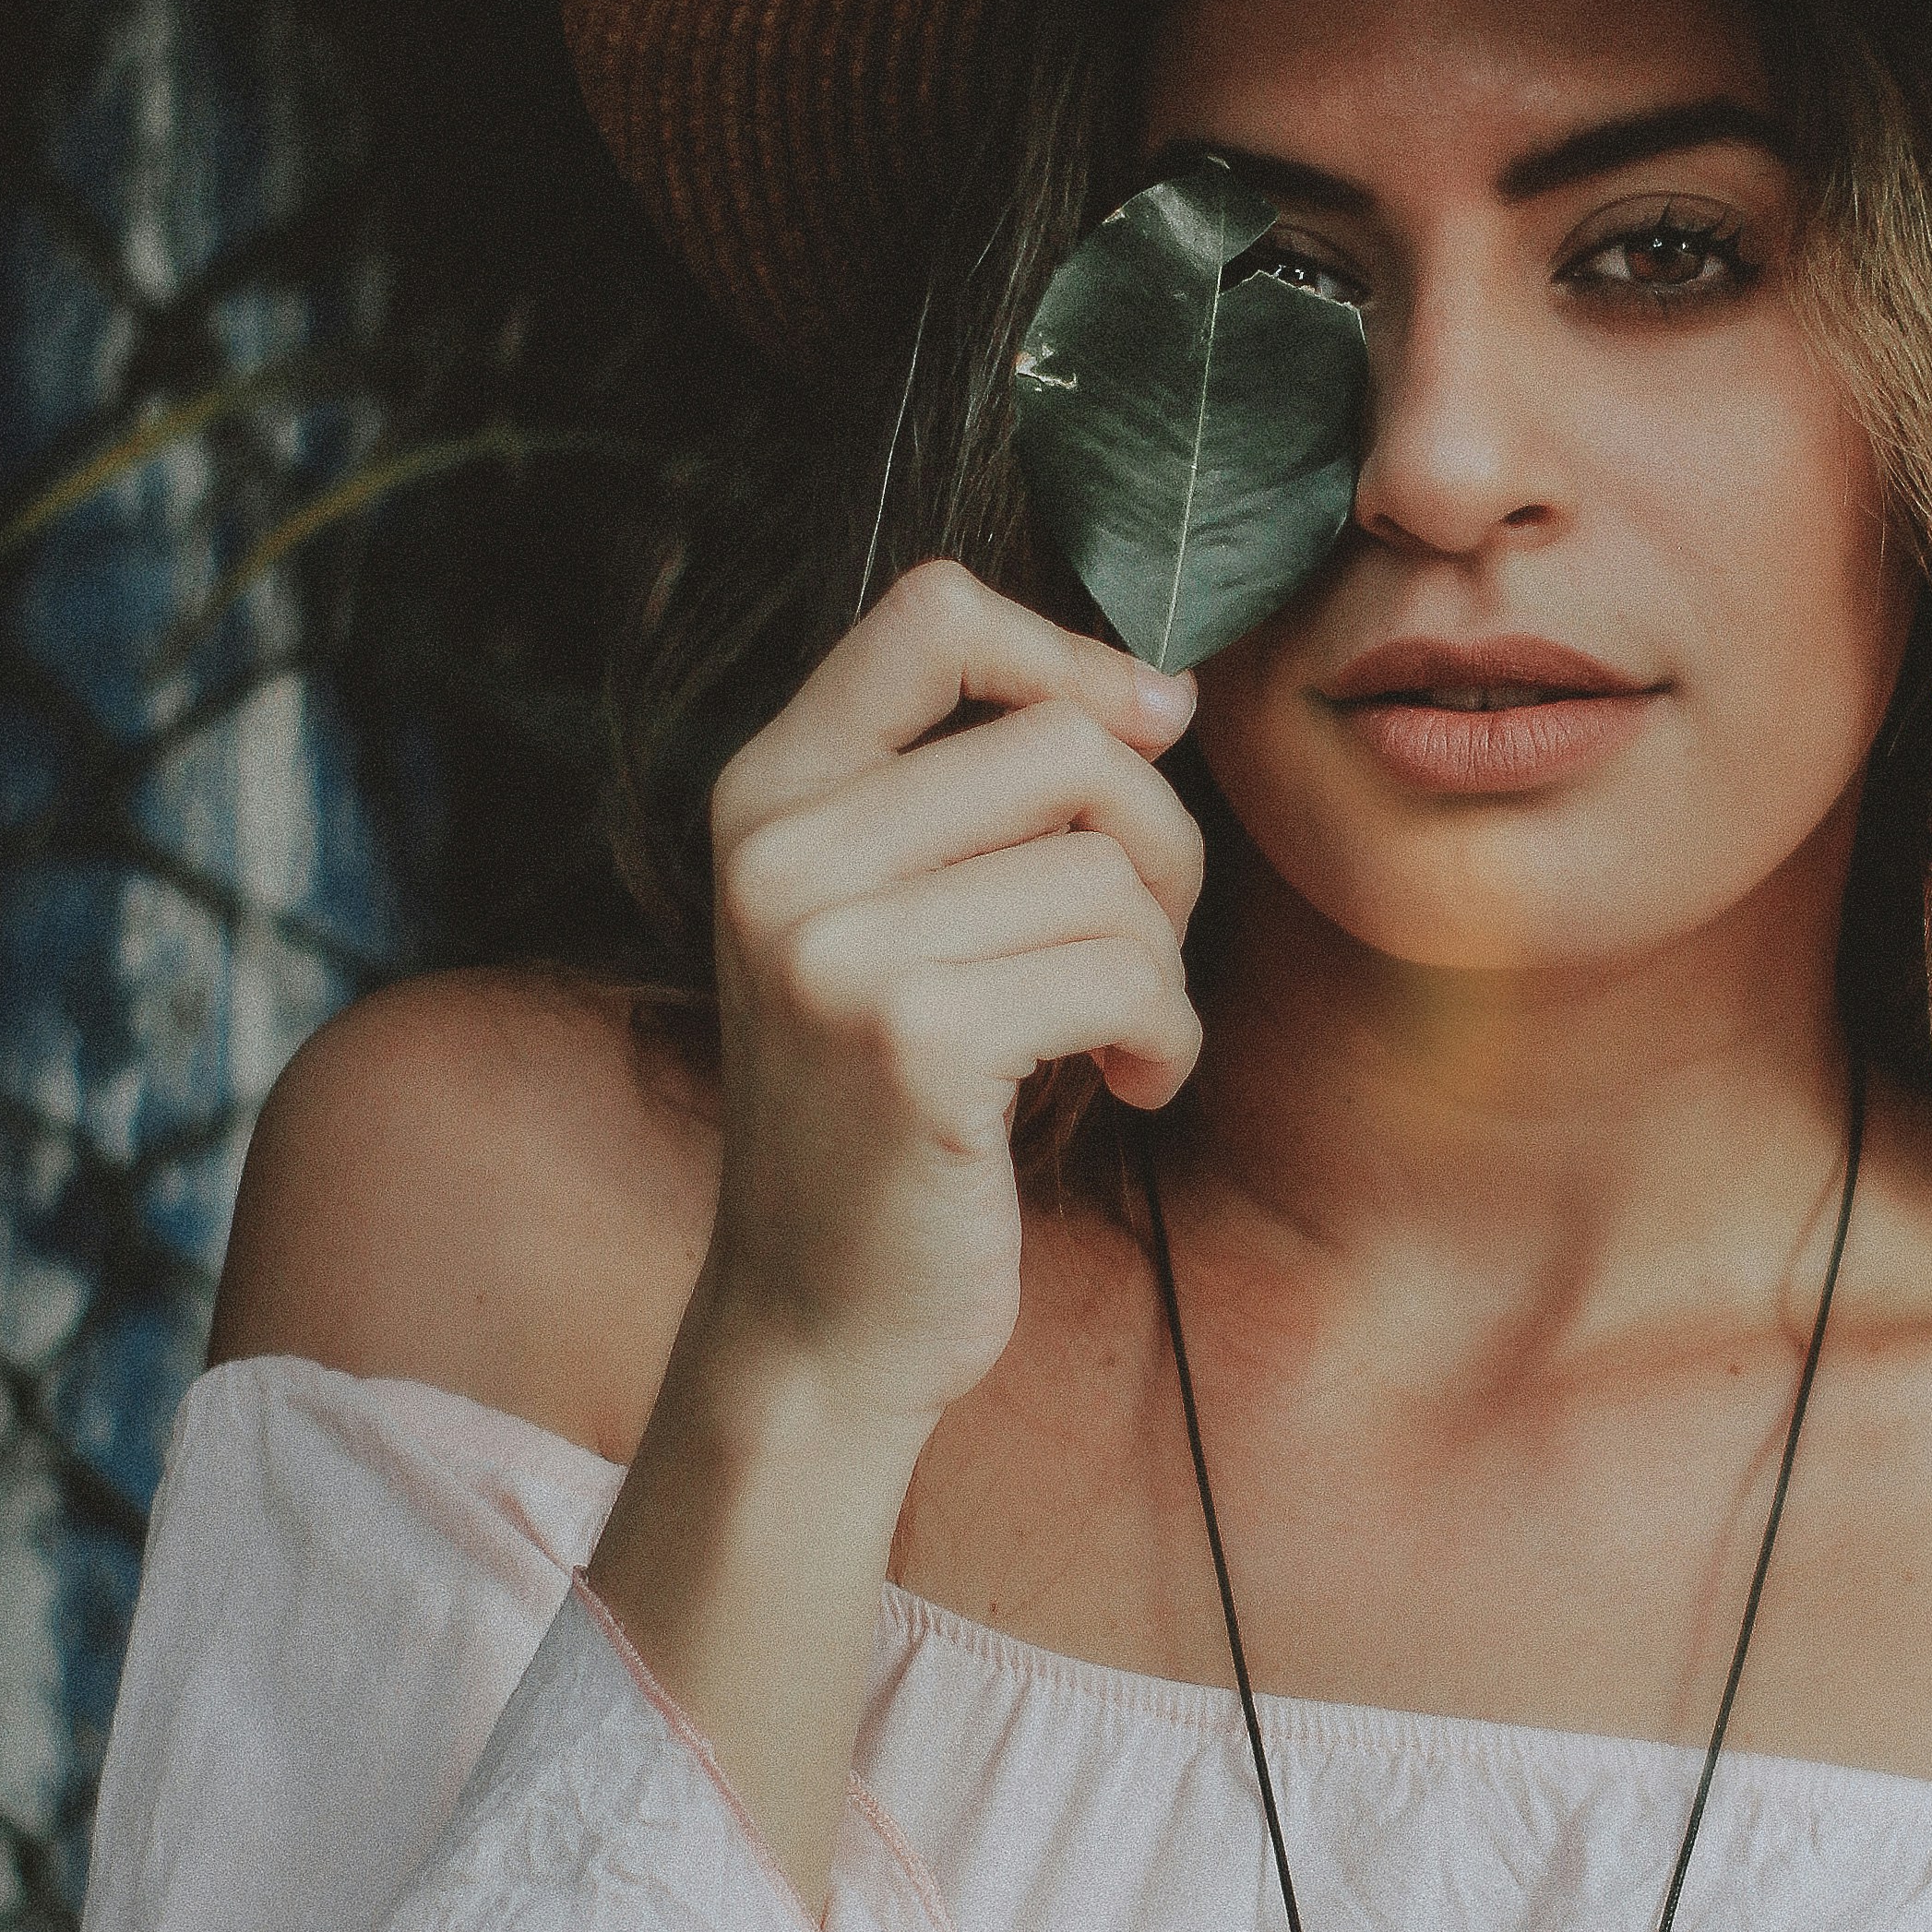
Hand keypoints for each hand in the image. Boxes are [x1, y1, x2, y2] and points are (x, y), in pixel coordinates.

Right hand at [694, 560, 1202, 1445]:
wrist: (820, 1319)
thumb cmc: (893, 1112)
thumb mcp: (889, 922)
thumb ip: (975, 797)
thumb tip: (1162, 690)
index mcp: (766, 795)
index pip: (930, 612)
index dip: (1067, 655)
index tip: (1143, 734)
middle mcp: (777, 855)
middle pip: (1063, 743)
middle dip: (1158, 844)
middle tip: (1146, 943)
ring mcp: (832, 948)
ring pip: (1110, 871)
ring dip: (1161, 967)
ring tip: (1119, 1038)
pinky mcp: (912, 1042)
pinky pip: (1126, 974)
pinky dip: (1165, 1038)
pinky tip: (1128, 1088)